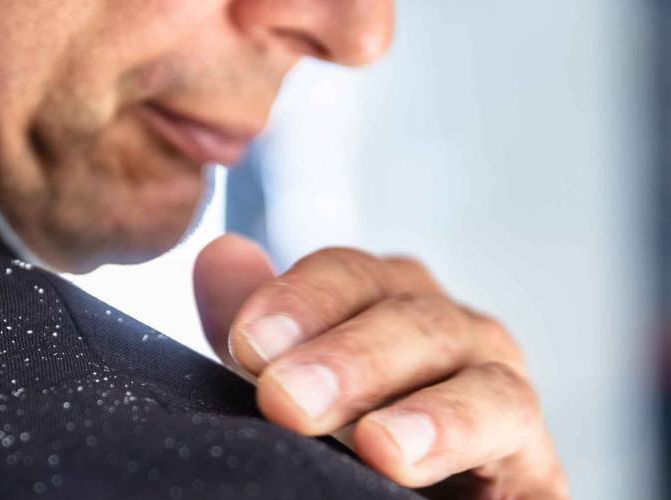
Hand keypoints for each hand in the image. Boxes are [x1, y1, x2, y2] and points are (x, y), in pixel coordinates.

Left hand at [193, 235, 567, 497]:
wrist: (405, 498)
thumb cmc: (339, 438)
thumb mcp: (285, 379)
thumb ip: (258, 327)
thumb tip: (221, 252)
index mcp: (385, 300)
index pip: (347, 276)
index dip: (298, 301)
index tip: (248, 343)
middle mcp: (451, 332)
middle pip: (408, 319)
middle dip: (347, 358)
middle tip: (286, 399)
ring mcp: (499, 392)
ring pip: (477, 379)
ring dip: (429, 411)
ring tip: (378, 447)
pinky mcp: (534, 465)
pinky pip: (515, 439)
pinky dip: (472, 446)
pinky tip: (424, 467)